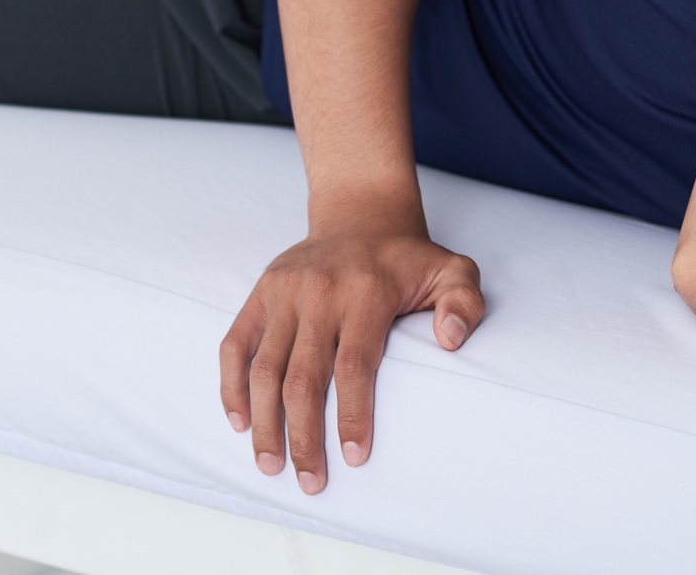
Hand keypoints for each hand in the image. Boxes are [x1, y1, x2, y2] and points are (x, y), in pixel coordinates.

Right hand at [219, 221, 483, 493]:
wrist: (361, 215)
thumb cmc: (408, 258)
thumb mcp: (453, 270)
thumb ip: (463, 302)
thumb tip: (451, 340)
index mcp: (365, 291)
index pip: (355, 365)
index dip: (353, 415)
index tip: (356, 458)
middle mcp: (319, 292)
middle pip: (303, 377)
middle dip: (304, 437)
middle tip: (311, 481)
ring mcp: (284, 292)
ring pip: (264, 368)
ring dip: (264, 423)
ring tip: (271, 465)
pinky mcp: (261, 293)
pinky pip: (235, 345)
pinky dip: (232, 385)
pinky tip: (240, 421)